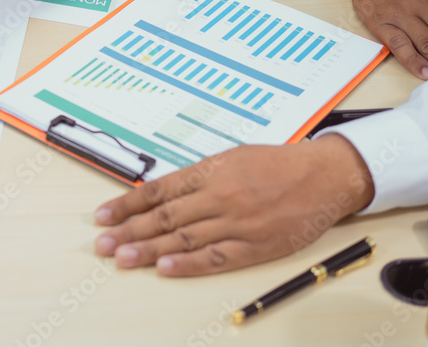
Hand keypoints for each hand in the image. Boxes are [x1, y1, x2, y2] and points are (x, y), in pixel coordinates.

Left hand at [93, 136, 373, 276]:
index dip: (126, 204)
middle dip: (129, 230)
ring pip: (184, 239)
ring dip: (149, 250)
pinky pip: (217, 258)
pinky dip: (189, 264)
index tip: (102, 216)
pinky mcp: (256, 246)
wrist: (324, 175)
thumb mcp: (230, 158)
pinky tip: (165, 269)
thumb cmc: (276, 165)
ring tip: (122, 258)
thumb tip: (158, 194)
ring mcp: (238, 223)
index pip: (157, 190)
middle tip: (102, 243)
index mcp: (210, 172)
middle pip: (165, 217)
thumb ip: (195, 178)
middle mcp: (219, 196)